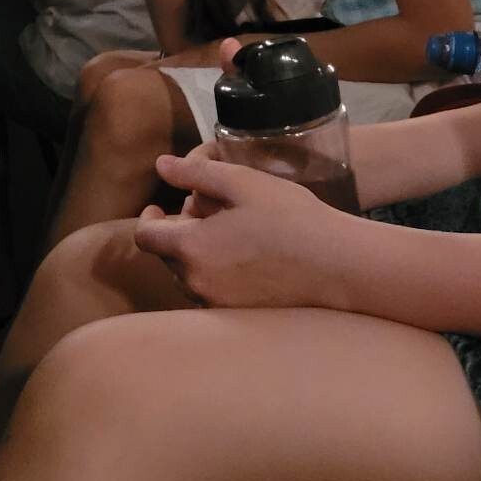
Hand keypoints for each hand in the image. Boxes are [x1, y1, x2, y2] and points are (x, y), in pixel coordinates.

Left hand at [133, 152, 357, 308]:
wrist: (335, 264)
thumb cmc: (290, 217)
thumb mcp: (242, 182)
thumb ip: (195, 173)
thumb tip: (161, 165)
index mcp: (191, 248)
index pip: (145, 237)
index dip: (147, 219)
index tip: (158, 207)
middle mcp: (196, 282)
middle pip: (167, 256)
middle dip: (176, 232)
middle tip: (203, 212)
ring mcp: (216, 303)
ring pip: (187, 276)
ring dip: (194, 253)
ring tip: (224, 232)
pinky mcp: (236, 315)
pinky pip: (209, 291)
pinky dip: (213, 272)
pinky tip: (241, 257)